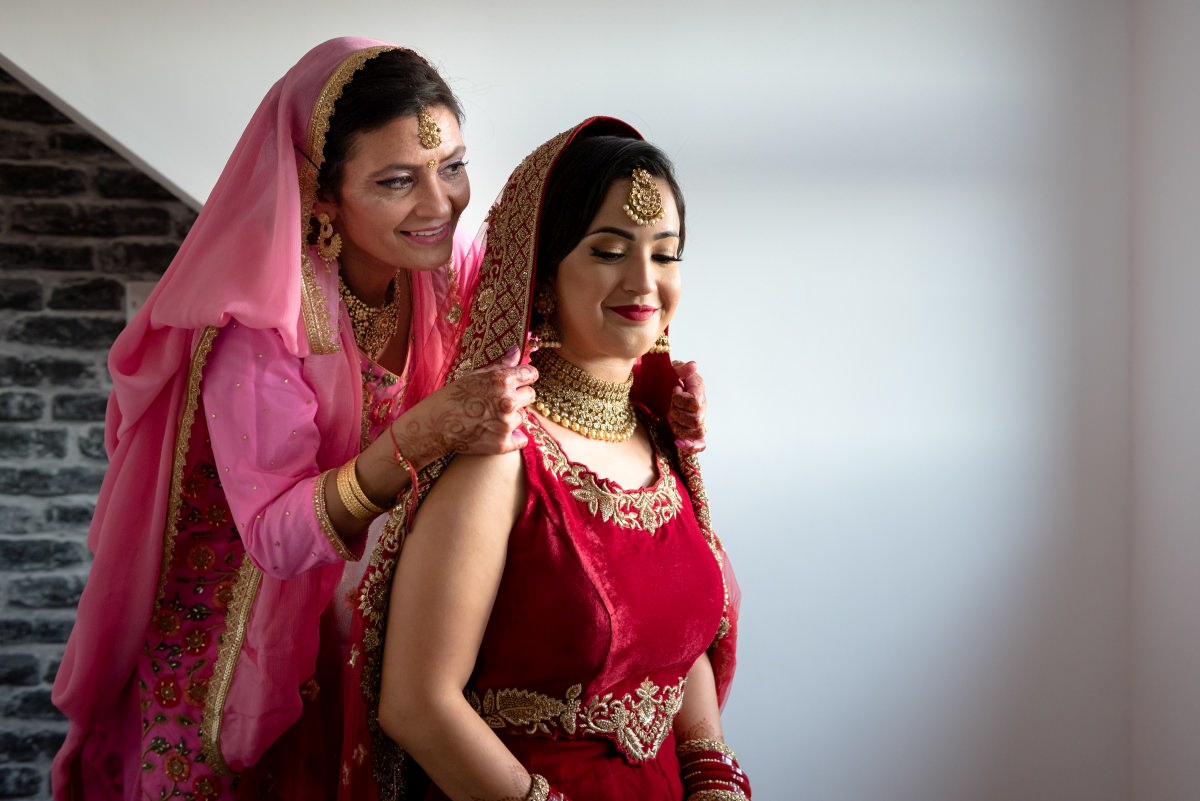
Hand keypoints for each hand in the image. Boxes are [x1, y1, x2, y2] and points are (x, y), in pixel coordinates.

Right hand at [393, 347, 537, 464]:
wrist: (434, 426)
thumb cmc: (452, 397)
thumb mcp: (475, 375)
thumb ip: (500, 365)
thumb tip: (517, 350)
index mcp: (502, 380)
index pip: (531, 374)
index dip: (524, 377)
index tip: (519, 381)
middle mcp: (508, 401)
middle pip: (530, 395)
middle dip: (518, 396)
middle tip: (498, 401)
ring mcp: (506, 424)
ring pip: (522, 417)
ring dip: (511, 417)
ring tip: (489, 417)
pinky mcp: (502, 444)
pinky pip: (521, 439)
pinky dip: (512, 438)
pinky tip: (496, 433)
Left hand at [669, 360, 706, 453]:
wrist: (669, 386)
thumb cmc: (671, 377)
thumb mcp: (673, 369)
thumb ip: (682, 369)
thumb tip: (693, 366)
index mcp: (699, 390)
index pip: (695, 403)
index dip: (680, 399)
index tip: (674, 389)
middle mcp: (702, 407)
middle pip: (695, 419)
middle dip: (677, 414)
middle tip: (669, 406)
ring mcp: (700, 420)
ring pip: (696, 431)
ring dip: (679, 427)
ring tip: (670, 418)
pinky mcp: (695, 431)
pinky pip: (700, 444)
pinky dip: (690, 446)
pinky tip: (677, 442)